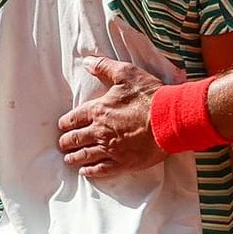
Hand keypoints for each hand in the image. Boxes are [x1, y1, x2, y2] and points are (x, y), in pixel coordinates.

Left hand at [58, 56, 167, 178]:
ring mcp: (110, 149)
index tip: (63, 126)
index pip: (73, 119)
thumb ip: (105, 67)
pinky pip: (100, 170)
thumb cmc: (150, 96)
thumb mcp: (127, 74)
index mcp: (98, 110)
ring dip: (74, 158)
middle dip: (66, 142)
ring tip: (69, 159)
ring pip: (84, 156)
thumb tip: (87, 62)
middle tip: (63, 144)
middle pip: (74, 139)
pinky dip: (89, 171)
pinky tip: (85, 171)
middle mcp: (99, 131)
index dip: (65, 123)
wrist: (170, 119)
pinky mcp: (122, 163)